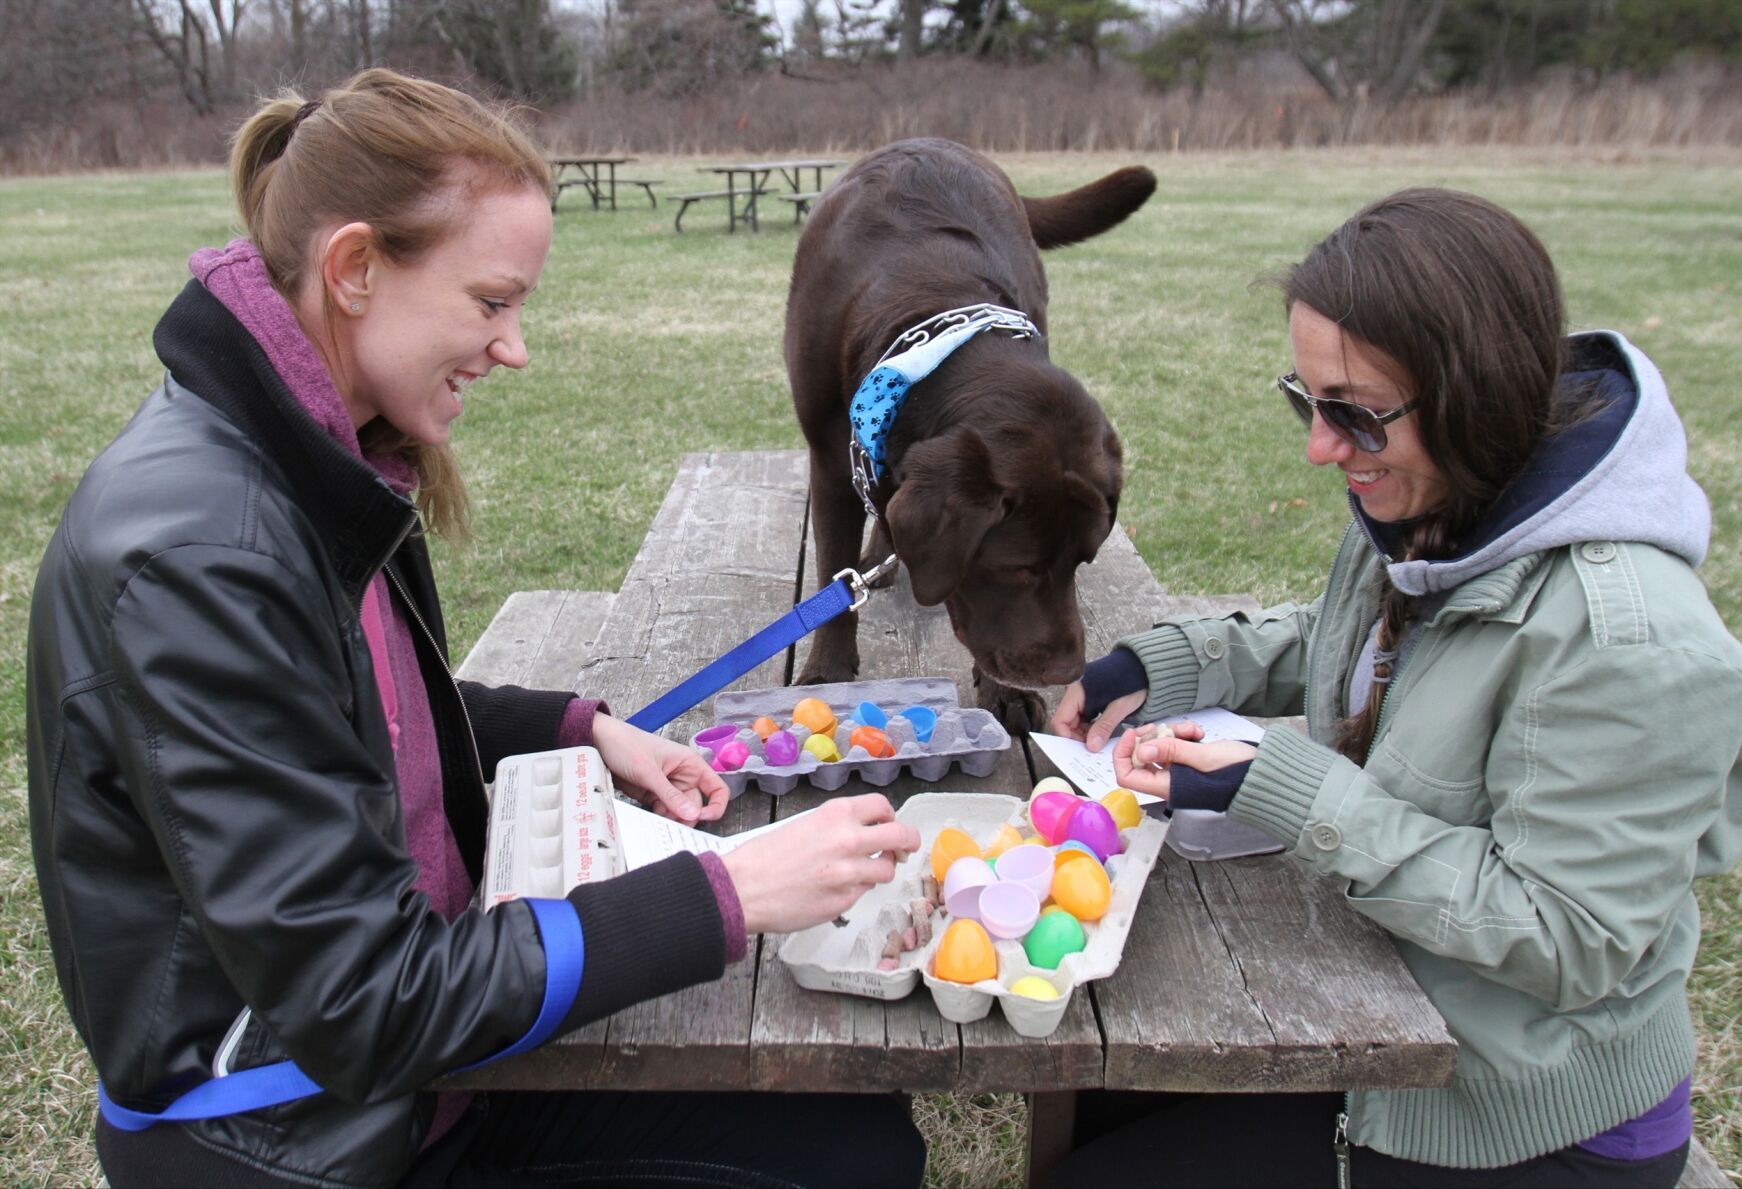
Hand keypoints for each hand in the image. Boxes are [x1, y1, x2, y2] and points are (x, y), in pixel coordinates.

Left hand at [591, 713, 729, 824]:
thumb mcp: (649, 771)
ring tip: (659, 823)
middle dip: (687, 817)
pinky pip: (662, 811)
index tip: (702, 818)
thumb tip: (693, 815)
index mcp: (690, 764)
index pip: (716, 788)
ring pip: (679, 811)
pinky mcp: (651, 795)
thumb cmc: (626, 744)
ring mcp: (666, 787)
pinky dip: (659, 819)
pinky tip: (651, 821)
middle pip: (696, 805)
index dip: (715, 806)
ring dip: (672, 820)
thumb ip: (671, 795)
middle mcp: (682, 776)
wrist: (598, 742)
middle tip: (673, 825)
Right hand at [721, 794, 921, 934]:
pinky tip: (835, 888)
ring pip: (887, 870)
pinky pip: (864, 892)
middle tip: (906, 847)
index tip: (889, 823)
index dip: (890, 815)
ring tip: (863, 871)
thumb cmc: (764, 857)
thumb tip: (863, 834)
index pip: (882, 807)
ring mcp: (850, 873)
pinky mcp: (845, 901)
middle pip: (900, 836)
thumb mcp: (804, 823)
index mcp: (836, 815)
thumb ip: (837, 827)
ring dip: (880, 869)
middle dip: (908, 841)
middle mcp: (849, 840)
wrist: (743, 888)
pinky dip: (856, 889)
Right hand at [1049, 683, 1147, 752]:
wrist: (1143, 669)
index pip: (1060, 720)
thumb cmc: (1132, 682)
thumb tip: (1091, 747)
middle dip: (1077, 738)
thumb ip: (1104, 726)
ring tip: (1100, 742)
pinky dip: (1091, 729)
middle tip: (1093, 749)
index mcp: (1077, 692)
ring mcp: (1082, 698)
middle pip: (1067, 723)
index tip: (1081, 749)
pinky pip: (1085, 719)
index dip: (1067, 737)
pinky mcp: (1090, 701)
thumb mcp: (1119, 707)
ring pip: (1076, 723)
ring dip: (1085, 735)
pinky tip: (1102, 735)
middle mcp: (1075, 695)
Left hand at [1111, 721, 1255, 801]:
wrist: (1261, 773)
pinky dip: (1183, 735)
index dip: (1124, 754)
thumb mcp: (1203, 758)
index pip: (1126, 776)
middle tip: (1161, 727)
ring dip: (1171, 733)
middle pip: (1140, 758)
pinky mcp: (1190, 761)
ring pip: (1160, 748)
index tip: (1134, 735)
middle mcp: (1169, 781)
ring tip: (1191, 730)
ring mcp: (1179, 771)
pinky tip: (1198, 733)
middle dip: (1150, 738)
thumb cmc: (1235, 772)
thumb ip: (1172, 752)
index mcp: (1166, 786)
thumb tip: (1141, 750)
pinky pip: (1176, 745)